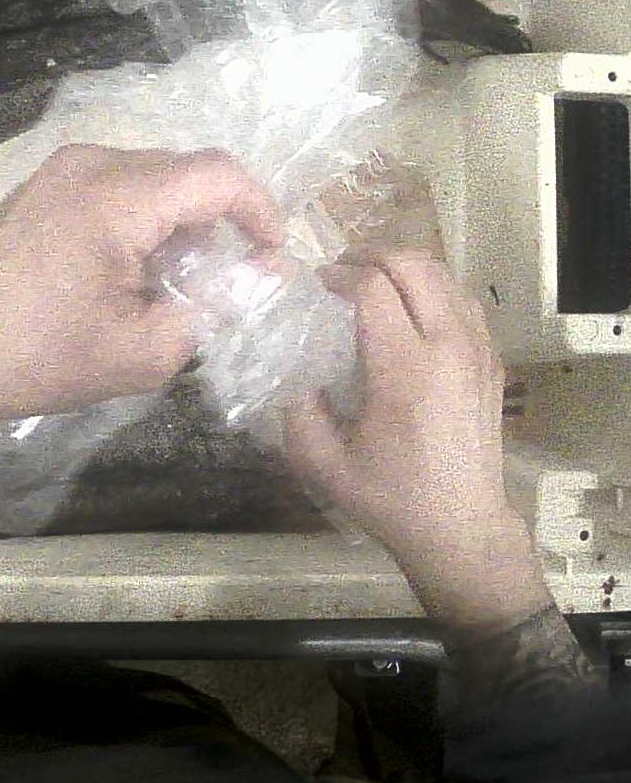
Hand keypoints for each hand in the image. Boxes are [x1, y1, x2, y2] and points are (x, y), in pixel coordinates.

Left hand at [0, 145, 281, 437]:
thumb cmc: (37, 358)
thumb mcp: (143, 352)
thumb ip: (215, 309)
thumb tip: (262, 276)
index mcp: (116, 197)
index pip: (219, 174)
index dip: (261, 211)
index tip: (269, 260)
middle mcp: (88, 165)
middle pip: (184, 172)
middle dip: (216, 223)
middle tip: (220, 285)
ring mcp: (55, 171)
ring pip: (149, 177)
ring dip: (175, 223)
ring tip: (169, 287)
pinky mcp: (36, 187)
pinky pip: (110, 186)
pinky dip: (136, 221)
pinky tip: (124, 276)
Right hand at [283, 250, 548, 629]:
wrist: (459, 526)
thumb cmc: (387, 496)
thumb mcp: (320, 459)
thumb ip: (295, 406)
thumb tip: (290, 362)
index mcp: (406, 368)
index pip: (373, 287)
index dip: (338, 275)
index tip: (316, 287)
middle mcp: (448, 347)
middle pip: (414, 265)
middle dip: (371, 257)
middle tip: (340, 272)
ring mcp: (478, 350)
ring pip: (443, 276)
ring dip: (404, 269)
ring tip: (371, 283)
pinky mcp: (491, 360)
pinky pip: (463, 300)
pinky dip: (432, 289)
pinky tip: (407, 309)